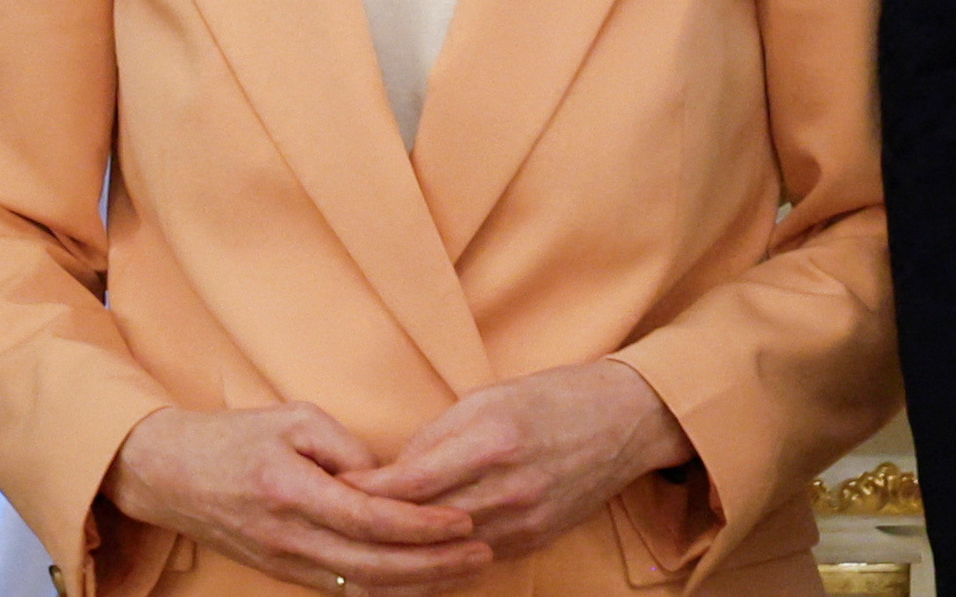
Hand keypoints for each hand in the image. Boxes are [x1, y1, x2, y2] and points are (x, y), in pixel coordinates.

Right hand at [98, 401, 491, 593]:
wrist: (169, 475)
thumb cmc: (232, 438)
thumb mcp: (291, 419)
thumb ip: (347, 448)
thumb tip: (393, 477)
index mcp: (291, 491)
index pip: (371, 520)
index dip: (422, 525)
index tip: (463, 519)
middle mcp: (291, 537)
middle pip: (377, 565)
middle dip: (436, 563)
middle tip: (481, 551)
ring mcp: (288, 563)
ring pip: (367, 588)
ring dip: (420, 583)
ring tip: (465, 570)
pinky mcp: (287, 575)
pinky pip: (348, 590)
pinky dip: (390, 589)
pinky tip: (422, 580)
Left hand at [346, 358, 696, 561]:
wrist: (622, 422)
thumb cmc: (549, 398)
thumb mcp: (485, 398)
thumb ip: (437, 437)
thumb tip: (392, 471)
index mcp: (489, 442)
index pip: (409, 481)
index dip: (365, 490)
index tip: (332, 489)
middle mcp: (507, 487)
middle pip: (423, 522)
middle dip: (376, 525)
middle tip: (334, 524)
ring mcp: (525, 519)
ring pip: (448, 550)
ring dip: (407, 550)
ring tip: (363, 546)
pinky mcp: (537, 539)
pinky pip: (479, 556)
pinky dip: (444, 557)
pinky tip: (414, 557)